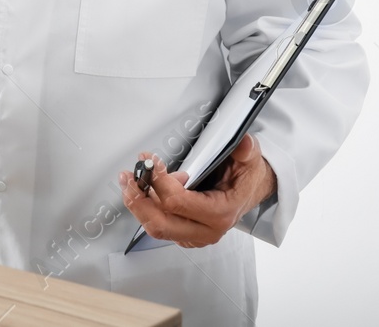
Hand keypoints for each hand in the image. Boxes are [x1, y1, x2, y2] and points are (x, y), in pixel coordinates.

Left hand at [117, 133, 276, 247]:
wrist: (250, 192)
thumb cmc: (246, 178)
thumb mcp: (250, 161)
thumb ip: (246, 151)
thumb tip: (244, 144)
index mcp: (220, 214)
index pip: (178, 203)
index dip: (159, 181)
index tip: (150, 161)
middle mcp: (206, 230)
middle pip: (161, 223)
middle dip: (139, 199)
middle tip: (128, 177)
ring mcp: (194, 235)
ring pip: (156, 226)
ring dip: (138, 204)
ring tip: (130, 180)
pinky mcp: (185, 234)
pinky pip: (159, 225)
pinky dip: (146, 207)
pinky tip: (143, 189)